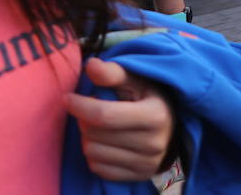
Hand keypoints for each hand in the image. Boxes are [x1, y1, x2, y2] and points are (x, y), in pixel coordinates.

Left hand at [64, 59, 175, 180]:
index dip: (80, 106)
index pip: (104, 115)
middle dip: (85, 120)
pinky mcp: (138, 176)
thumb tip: (91, 65)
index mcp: (155, 115)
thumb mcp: (136, 80)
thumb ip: (113, 73)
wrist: (172, 127)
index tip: (67, 98)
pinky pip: (98, 169)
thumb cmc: (149, 97)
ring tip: (99, 127)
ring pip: (92, 153)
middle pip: (94, 134)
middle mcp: (153, 143)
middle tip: (91, 110)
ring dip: (88, 138)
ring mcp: (146, 163)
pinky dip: (95, 155)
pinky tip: (105, 142)